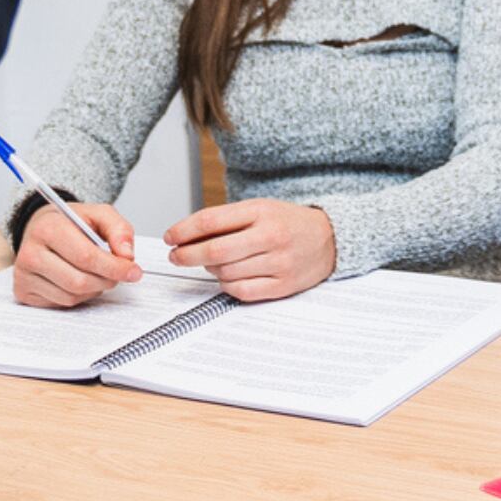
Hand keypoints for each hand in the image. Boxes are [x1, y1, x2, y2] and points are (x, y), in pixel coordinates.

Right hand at [11, 203, 139, 306]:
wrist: (41, 228)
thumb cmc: (71, 223)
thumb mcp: (98, 214)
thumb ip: (119, 229)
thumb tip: (127, 255)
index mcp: (48, 228)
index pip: (86, 256)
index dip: (114, 267)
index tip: (134, 272)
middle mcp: (30, 253)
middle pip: (79, 281)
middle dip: (106, 280)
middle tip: (118, 273)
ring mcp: (24, 275)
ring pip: (72, 296)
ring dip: (94, 289)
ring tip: (96, 273)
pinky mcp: (23, 293)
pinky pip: (62, 304)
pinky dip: (79, 296)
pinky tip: (79, 279)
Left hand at [165, 198, 337, 300]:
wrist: (330, 238)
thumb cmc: (288, 222)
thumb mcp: (260, 209)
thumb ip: (227, 220)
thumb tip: (187, 235)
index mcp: (261, 211)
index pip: (211, 220)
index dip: (184, 230)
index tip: (171, 237)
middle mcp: (270, 236)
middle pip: (214, 250)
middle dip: (187, 254)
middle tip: (176, 256)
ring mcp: (278, 262)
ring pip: (225, 272)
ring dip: (209, 269)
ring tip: (211, 262)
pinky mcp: (283, 285)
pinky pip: (241, 291)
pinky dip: (226, 285)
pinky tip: (227, 277)